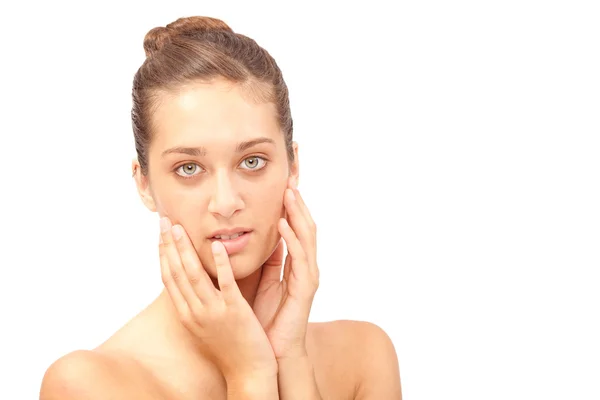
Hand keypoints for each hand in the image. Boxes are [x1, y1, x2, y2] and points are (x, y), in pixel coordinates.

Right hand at [159, 218, 277, 379]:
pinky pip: (225, 283)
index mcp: (187, 315)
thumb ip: (198, 302)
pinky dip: (220, 263)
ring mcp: (213, 312)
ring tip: (180, 227)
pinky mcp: (234, 312)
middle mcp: (194, 312)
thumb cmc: (230, 347)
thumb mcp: (206, 324)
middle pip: (176, 273)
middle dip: (168, 245)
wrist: (248, 373)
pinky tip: (216, 245)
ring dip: (185, 249)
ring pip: (194, 275)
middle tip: (164, 220)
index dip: (163, 254)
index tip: (160, 233)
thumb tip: (194, 278)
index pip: (168, 279)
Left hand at [252, 178, 319, 358]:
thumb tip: (257, 235)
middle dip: (299, 201)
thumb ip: (267, 258)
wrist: (272, 351)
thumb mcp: (263, 280)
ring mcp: (307, 276)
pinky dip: (293, 239)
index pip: (295, 226)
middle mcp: (305, 266)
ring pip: (307, 237)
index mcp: (294, 263)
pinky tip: (284, 223)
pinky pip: (300, 258)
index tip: (284, 180)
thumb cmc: (266, 317)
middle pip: (305, 225)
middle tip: (291, 175)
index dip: (291, 204)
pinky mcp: (305, 289)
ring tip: (289, 192)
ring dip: (298, 214)